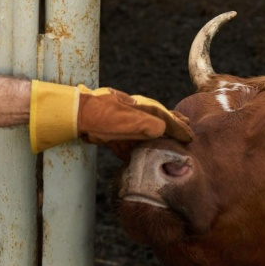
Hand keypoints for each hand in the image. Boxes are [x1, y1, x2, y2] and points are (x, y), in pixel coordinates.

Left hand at [29, 81, 192, 152]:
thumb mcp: (128, 120)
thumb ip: (147, 125)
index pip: (166, 119)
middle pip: (158, 122)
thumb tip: (162, 130)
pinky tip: (139, 156)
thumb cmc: (100, 115)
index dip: (178, 128)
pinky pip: (128, 143)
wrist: (74, 116)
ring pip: (144, 133)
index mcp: (142, 109)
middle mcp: (135, 114)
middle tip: (187, 129)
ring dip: (157, 138)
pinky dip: (136, 149)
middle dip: (172, 126)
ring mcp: (122, 124)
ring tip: (169, 141)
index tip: (190, 136)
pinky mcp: (110, 134)